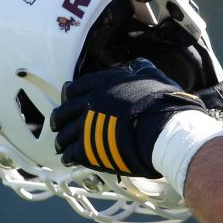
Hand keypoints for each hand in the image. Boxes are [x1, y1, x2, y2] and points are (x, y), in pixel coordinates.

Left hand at [51, 59, 208, 177]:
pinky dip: (69, 156)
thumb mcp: (153, 78)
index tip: (69, 101)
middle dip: (60, 119)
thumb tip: (139, 64)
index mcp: (104, 83)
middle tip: (59, 125)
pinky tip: (70, 159)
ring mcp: (86, 125)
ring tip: (62, 147)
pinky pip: (71, 153)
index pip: (75, 88)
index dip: (70, 96)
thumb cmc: (163, 104)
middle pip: (64, 111)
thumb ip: (142, 70)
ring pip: (65, 134)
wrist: (163, 129)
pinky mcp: (87, 148)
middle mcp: (90, 102)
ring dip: (62, 140)